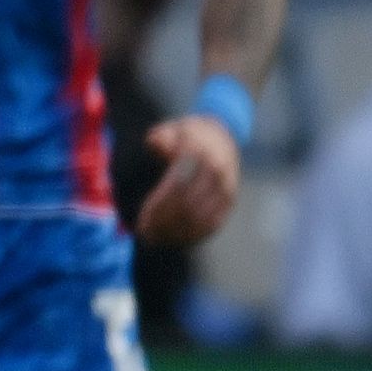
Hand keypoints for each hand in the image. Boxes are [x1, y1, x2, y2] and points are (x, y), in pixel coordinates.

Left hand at [133, 111, 243, 245]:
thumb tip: (157, 144)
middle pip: (188, 205)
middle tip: (143, 234)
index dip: (158, 207)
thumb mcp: (170, 130)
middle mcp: (217, 171)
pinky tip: (172, 240)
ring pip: (201, 218)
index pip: (176, 186)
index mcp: (200, 152)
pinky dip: (192, 235)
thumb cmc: (183, 137)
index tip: (141, 220)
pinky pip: (213, 223)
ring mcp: (226, 187)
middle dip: (164, 223)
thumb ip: (161, 137)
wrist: (219, 137)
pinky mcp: (229, 200)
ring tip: (153, 239)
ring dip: (176, 232)